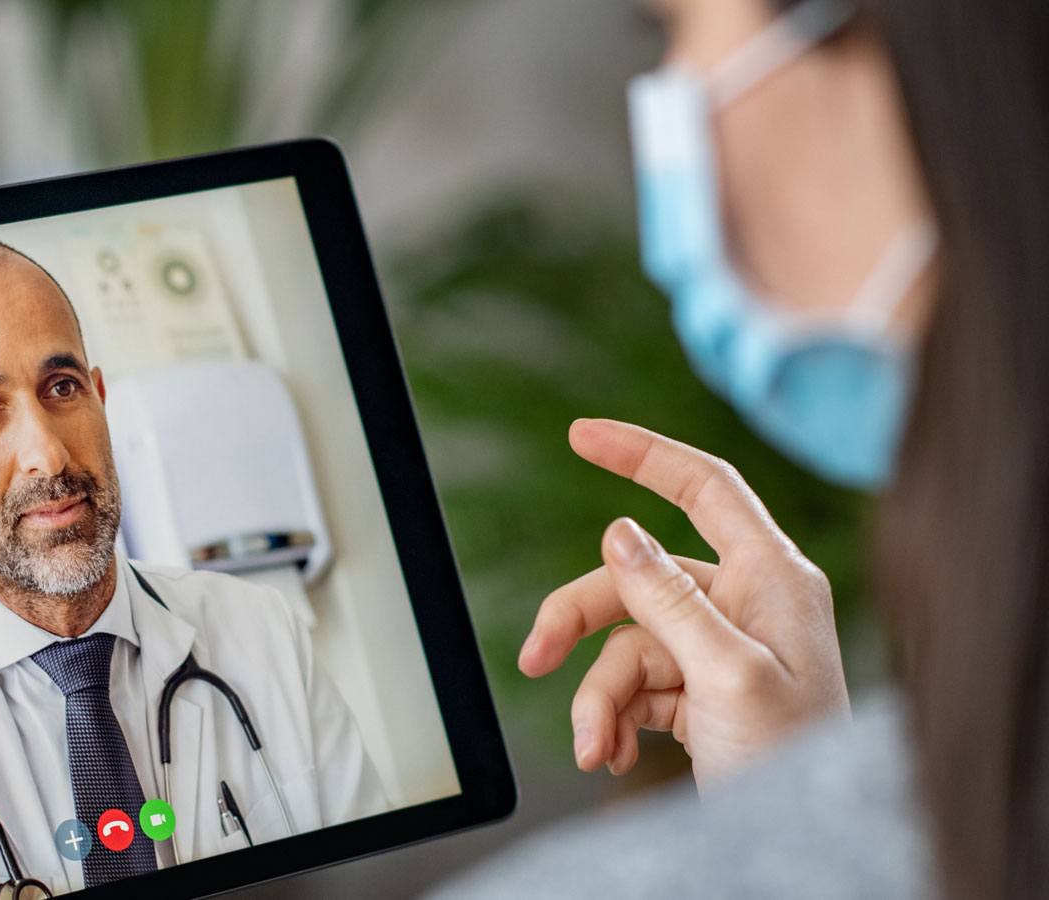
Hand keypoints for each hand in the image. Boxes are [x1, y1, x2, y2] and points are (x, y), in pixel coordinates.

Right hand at [518, 419, 850, 789]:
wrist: (799, 846)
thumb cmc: (790, 763)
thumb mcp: (726, 676)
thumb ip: (669, 599)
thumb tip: (620, 531)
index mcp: (771, 579)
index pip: (705, 488)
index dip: (643, 454)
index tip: (582, 433)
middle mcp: (746, 605)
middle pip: (635, 579)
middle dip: (578, 623)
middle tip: (532, 659)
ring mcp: (720, 651)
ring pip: (625, 644)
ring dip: (598, 699)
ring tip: (595, 748)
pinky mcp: (700, 696)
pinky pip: (634, 688)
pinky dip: (612, 720)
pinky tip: (611, 755)